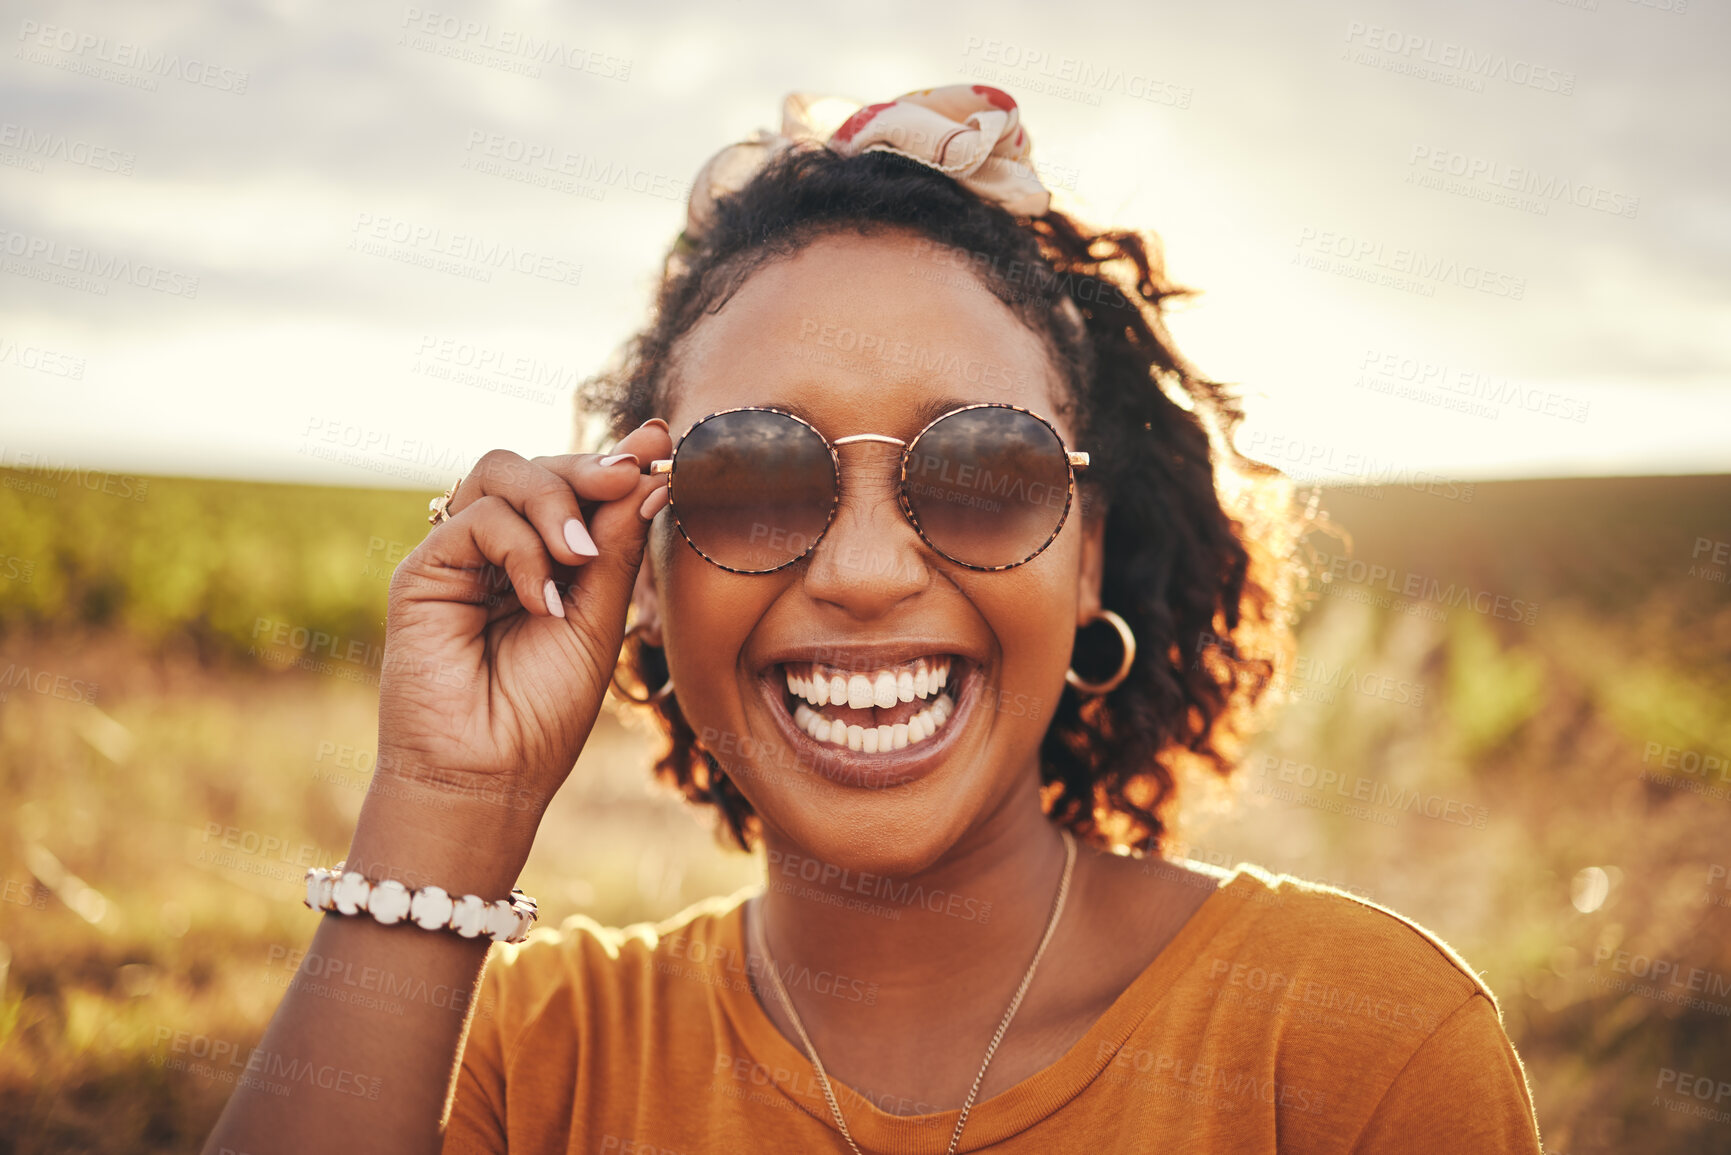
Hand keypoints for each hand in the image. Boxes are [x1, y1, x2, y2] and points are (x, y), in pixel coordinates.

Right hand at [372, 420, 672, 824]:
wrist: (489, 775)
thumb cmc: (543, 711)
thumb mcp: (598, 618)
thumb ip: (616, 547)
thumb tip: (648, 472)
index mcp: (545, 558)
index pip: (576, 486)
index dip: (617, 459)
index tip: (661, 442)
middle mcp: (500, 548)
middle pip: (538, 464)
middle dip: (590, 467)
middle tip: (632, 477)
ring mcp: (460, 555)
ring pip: (501, 471)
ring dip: (554, 499)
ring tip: (580, 557)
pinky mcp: (424, 572)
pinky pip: (477, 519)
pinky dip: (521, 550)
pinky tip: (541, 602)